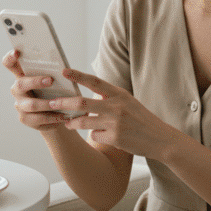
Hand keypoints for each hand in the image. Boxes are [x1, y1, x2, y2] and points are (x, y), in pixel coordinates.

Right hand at [2, 50, 70, 131]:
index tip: (17, 52)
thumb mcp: (54, 79)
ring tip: (60, 103)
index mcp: (22, 75)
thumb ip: (53, 72)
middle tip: (51, 80)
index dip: (10, 57)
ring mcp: (20, 105)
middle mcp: (17, 89)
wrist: (56, 113)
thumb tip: (63, 67)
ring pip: (31, 105)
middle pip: (20, 83)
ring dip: (46, 104)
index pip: (9, 64)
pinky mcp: (25, 119)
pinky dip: (52, 118)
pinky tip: (64, 116)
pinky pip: (38, 119)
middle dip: (35, 81)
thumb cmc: (55, 90)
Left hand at [50, 68, 185, 159]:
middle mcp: (116, 106)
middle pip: (82, 102)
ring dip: (72, 122)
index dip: (78, 76)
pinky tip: (104, 136)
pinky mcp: (114, 137)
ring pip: (83, 121)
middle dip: (63, 102)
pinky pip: (94, 135)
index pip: (94, 81)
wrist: (159, 138)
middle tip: (51, 102)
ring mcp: (115, 122)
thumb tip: (89, 94)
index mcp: (119, 93)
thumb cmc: (141, 119)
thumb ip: (110, 97)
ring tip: (67, 123)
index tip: (63, 71)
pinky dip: (95, 135)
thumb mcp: (128, 102)